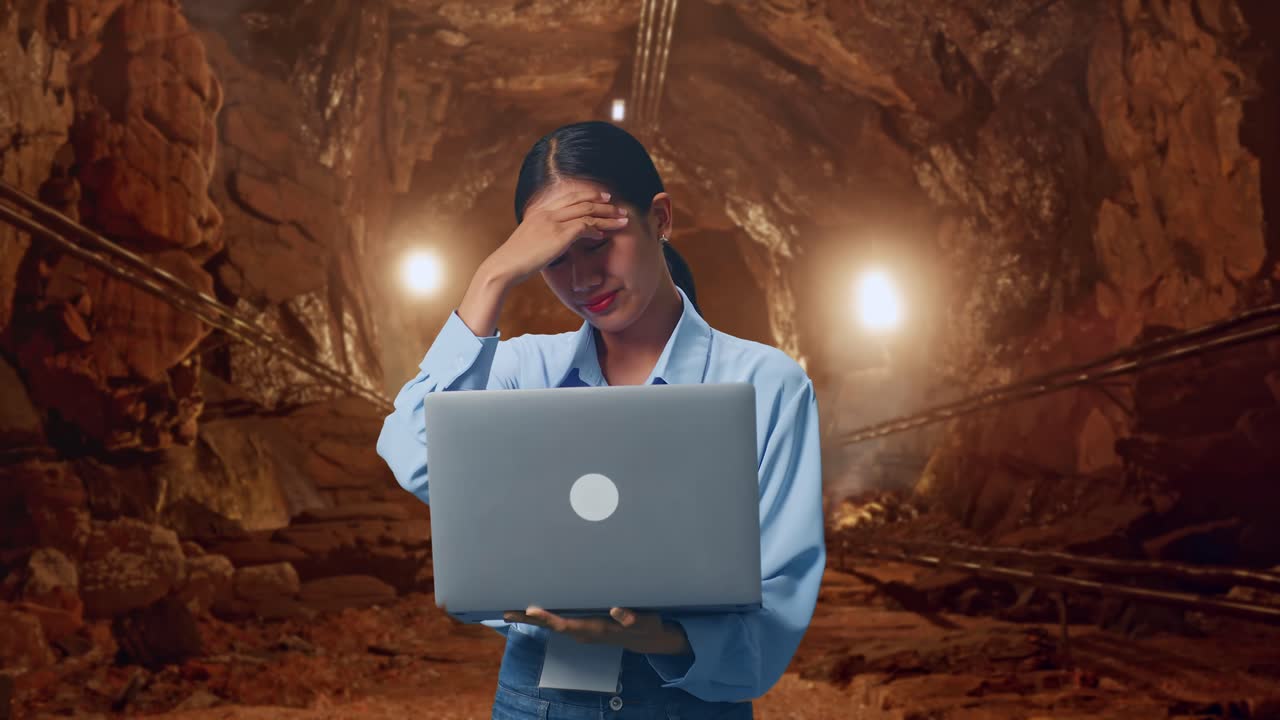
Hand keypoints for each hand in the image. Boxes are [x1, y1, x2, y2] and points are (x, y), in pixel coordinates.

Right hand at [483, 188, 629, 288]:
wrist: (504, 266)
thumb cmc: (515, 260)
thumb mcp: (528, 242)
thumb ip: (541, 236)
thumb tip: (550, 242)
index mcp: (540, 211)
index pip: (570, 196)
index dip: (589, 195)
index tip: (604, 197)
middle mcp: (547, 212)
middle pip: (582, 201)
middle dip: (604, 203)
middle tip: (620, 207)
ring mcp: (553, 222)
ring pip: (588, 212)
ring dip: (608, 216)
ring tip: (623, 220)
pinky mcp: (559, 235)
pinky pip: (584, 227)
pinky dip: (597, 230)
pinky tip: (604, 236)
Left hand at [504, 606, 690, 654]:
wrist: (647, 638)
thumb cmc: (646, 625)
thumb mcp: (646, 621)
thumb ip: (631, 617)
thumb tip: (615, 611)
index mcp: (596, 628)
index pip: (567, 624)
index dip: (548, 618)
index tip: (531, 610)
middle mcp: (585, 631)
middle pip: (552, 626)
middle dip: (529, 619)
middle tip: (505, 611)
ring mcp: (582, 630)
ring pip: (553, 624)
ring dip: (532, 618)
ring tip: (510, 609)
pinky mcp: (583, 626)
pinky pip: (559, 621)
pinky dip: (543, 616)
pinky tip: (532, 609)